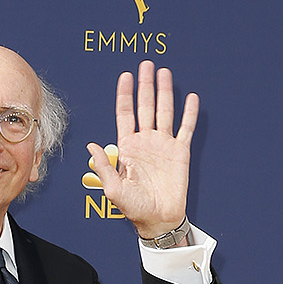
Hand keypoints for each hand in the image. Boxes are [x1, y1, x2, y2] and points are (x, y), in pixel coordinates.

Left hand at [87, 62, 197, 239]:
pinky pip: (186, 128)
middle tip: (146, 64)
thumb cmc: (134, 208)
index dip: (125, 95)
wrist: (158, 219)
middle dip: (145, 85)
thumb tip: (92, 146)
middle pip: (145, 106)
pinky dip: (189, 113)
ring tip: (164, 72)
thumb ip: (104, 166)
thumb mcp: (114, 189)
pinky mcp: (180, 152)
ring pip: (164, 111)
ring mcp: (163, 145)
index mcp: (128, 148)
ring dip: (164, 92)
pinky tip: (190, 97)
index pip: (125, 114)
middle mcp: (145, 142)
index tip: (125, 76)